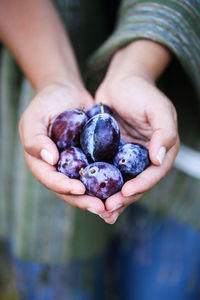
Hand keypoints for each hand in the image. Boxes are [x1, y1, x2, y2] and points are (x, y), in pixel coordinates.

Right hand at [18, 82, 113, 218]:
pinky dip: (108, 183)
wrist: (67, 92)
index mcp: (41, 163)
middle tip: (102, 209)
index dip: (64, 187)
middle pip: (70, 191)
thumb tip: (51, 160)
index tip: (81, 189)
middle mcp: (58, 169)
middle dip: (85, 201)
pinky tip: (122, 189)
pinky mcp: (90, 160)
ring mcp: (75, 166)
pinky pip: (99, 174)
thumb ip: (35, 139)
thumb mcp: (34, 118)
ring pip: (86, 187)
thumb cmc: (47, 103)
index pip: (51, 180)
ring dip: (99, 199)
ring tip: (114, 207)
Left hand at [95, 73, 179, 222]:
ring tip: (99, 210)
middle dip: (123, 198)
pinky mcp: (113, 154)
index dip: (141, 186)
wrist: (121, 82)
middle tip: (107, 209)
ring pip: (121, 182)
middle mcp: (145, 157)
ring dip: (111, 197)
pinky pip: (107, 172)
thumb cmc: (141, 92)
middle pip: (137, 184)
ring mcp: (128, 157)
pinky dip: (100, 184)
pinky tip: (89, 193)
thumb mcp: (158, 108)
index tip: (126, 193)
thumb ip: (164, 133)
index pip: (154, 174)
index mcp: (161, 150)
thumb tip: (159, 160)